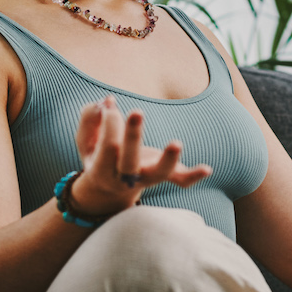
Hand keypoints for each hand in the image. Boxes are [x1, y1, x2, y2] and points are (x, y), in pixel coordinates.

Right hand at [70, 95, 210, 215]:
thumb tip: (106, 102)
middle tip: (136, 111)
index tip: (110, 105)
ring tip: (176, 143)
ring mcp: (146, 179)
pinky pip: (180, 180)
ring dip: (168, 160)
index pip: (108, 146)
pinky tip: (208, 169)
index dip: (110, 122)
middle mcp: (124, 179)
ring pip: (159, 175)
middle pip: (129, 162)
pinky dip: (193, 176)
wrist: (109, 188)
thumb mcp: (84, 139)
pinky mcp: (163, 176)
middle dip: (133, 135)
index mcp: (101, 170)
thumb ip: (89, 118)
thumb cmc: (96, 155)